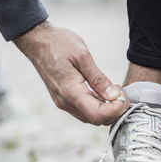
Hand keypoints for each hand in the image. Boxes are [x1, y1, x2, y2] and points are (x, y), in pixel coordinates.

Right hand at [13, 21, 128, 124]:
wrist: (37, 41)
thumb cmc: (58, 44)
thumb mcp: (82, 56)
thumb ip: (99, 79)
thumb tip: (114, 95)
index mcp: (71, 92)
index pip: (98, 114)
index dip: (116, 109)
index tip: (123, 95)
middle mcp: (66, 102)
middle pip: (96, 120)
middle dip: (114, 110)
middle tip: (121, 92)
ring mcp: (63, 102)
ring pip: (91, 116)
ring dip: (106, 108)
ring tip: (114, 90)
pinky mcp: (64, 99)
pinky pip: (84, 109)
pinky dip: (97, 105)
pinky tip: (103, 91)